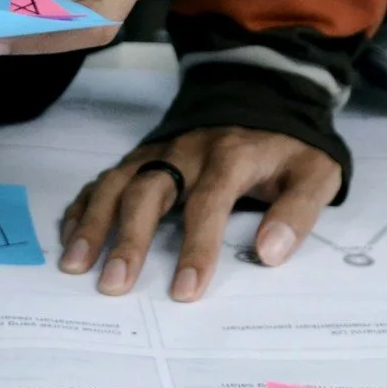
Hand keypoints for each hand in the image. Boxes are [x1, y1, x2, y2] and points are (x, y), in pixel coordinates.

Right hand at [60, 128, 342, 300]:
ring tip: (74, 265)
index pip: (209, 202)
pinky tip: (69, 239)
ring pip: (116, 183)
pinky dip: (83, 208)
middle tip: (114, 286)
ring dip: (92, 224)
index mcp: (231, 156)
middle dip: (128, 240)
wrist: (264, 95)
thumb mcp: (316, 173)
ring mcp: (157, 152)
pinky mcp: (141, 156)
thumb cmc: (288, 148)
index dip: (196, 248)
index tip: (185, 292)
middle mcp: (186, 151)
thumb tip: (270, 253)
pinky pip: (104, 179)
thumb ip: (298, 211)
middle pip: (148, 192)